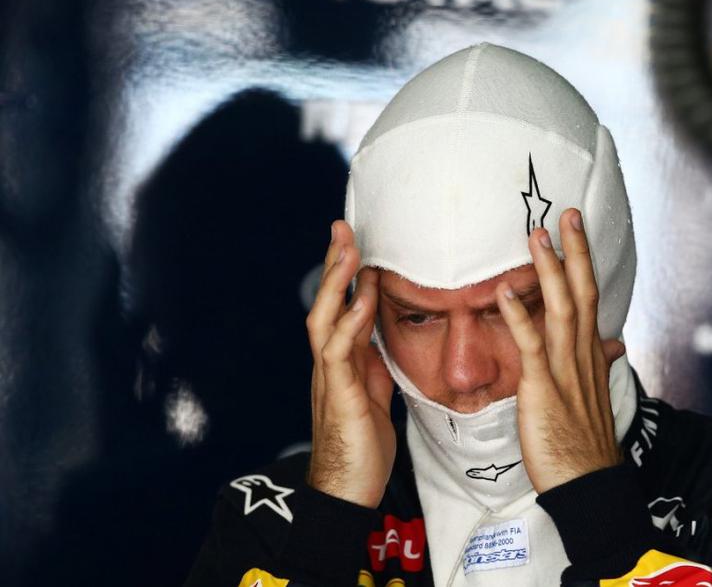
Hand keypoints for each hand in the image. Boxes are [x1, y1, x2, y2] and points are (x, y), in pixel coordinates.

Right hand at [305, 220, 394, 508]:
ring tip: (348, 249)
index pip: (339, 307)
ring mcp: (329, 378)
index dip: (345, 275)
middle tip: (342, 227)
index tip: (355, 241)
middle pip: (324, 303)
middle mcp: (329, 363)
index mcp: (342, 361)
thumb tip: (381, 338)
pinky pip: (337, 353)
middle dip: (333, 264)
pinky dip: (347, 324)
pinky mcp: (338, 396)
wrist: (349, 490)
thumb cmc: (362, 444)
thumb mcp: (374, 393)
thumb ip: (374, 363)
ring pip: (323, 319)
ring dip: (336, 283)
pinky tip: (359, 301)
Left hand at [496, 208, 626, 493]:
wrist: (587, 482)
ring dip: (548, 271)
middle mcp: (581, 355)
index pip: (589, 297)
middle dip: (575, 251)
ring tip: (537, 237)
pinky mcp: (543, 389)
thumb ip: (598, 362)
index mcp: (590, 355)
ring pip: (560, 310)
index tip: (577, 229)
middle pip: (581, 292)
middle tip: (567, 213)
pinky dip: (519, 317)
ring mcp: (564, 370)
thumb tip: (613, 343)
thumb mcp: (594, 395)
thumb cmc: (585, 442)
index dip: (583, 261)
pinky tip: (504, 292)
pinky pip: (531, 346)